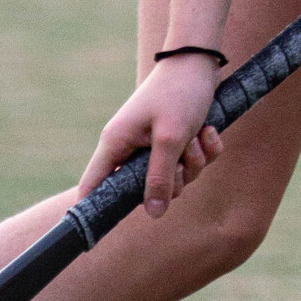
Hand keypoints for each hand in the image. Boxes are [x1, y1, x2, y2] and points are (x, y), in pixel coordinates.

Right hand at [80, 56, 225, 217]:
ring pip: (176, 178)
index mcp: (116, 144)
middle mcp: (131, 147)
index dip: (92, 211)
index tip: (92, 240)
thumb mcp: (170, 138)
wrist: (200, 60)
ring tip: (198, 135)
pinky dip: (205, 149)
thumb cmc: (178, 93)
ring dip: (194, 161)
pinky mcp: (176, 139)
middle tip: (184, 155)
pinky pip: (192, 163)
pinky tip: (208, 129)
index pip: (93, 186)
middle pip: (147, 191)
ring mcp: (154, 144)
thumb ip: (160, 178)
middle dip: (175, 179)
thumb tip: (153, 214)